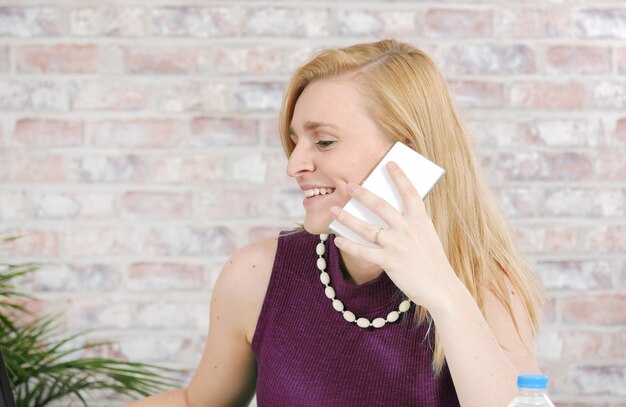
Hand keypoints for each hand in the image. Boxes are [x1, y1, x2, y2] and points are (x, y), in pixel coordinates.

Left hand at [330, 161, 460, 311]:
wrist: (442, 288)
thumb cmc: (433, 263)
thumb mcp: (427, 237)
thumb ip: (411, 225)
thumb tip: (389, 215)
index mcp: (421, 220)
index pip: (410, 192)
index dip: (399, 177)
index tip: (389, 163)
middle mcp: (408, 229)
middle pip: (381, 205)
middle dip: (362, 193)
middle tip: (348, 185)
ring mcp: (397, 244)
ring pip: (366, 227)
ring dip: (347, 218)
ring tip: (334, 210)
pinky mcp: (389, 261)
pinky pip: (363, 251)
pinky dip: (348, 245)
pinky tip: (337, 240)